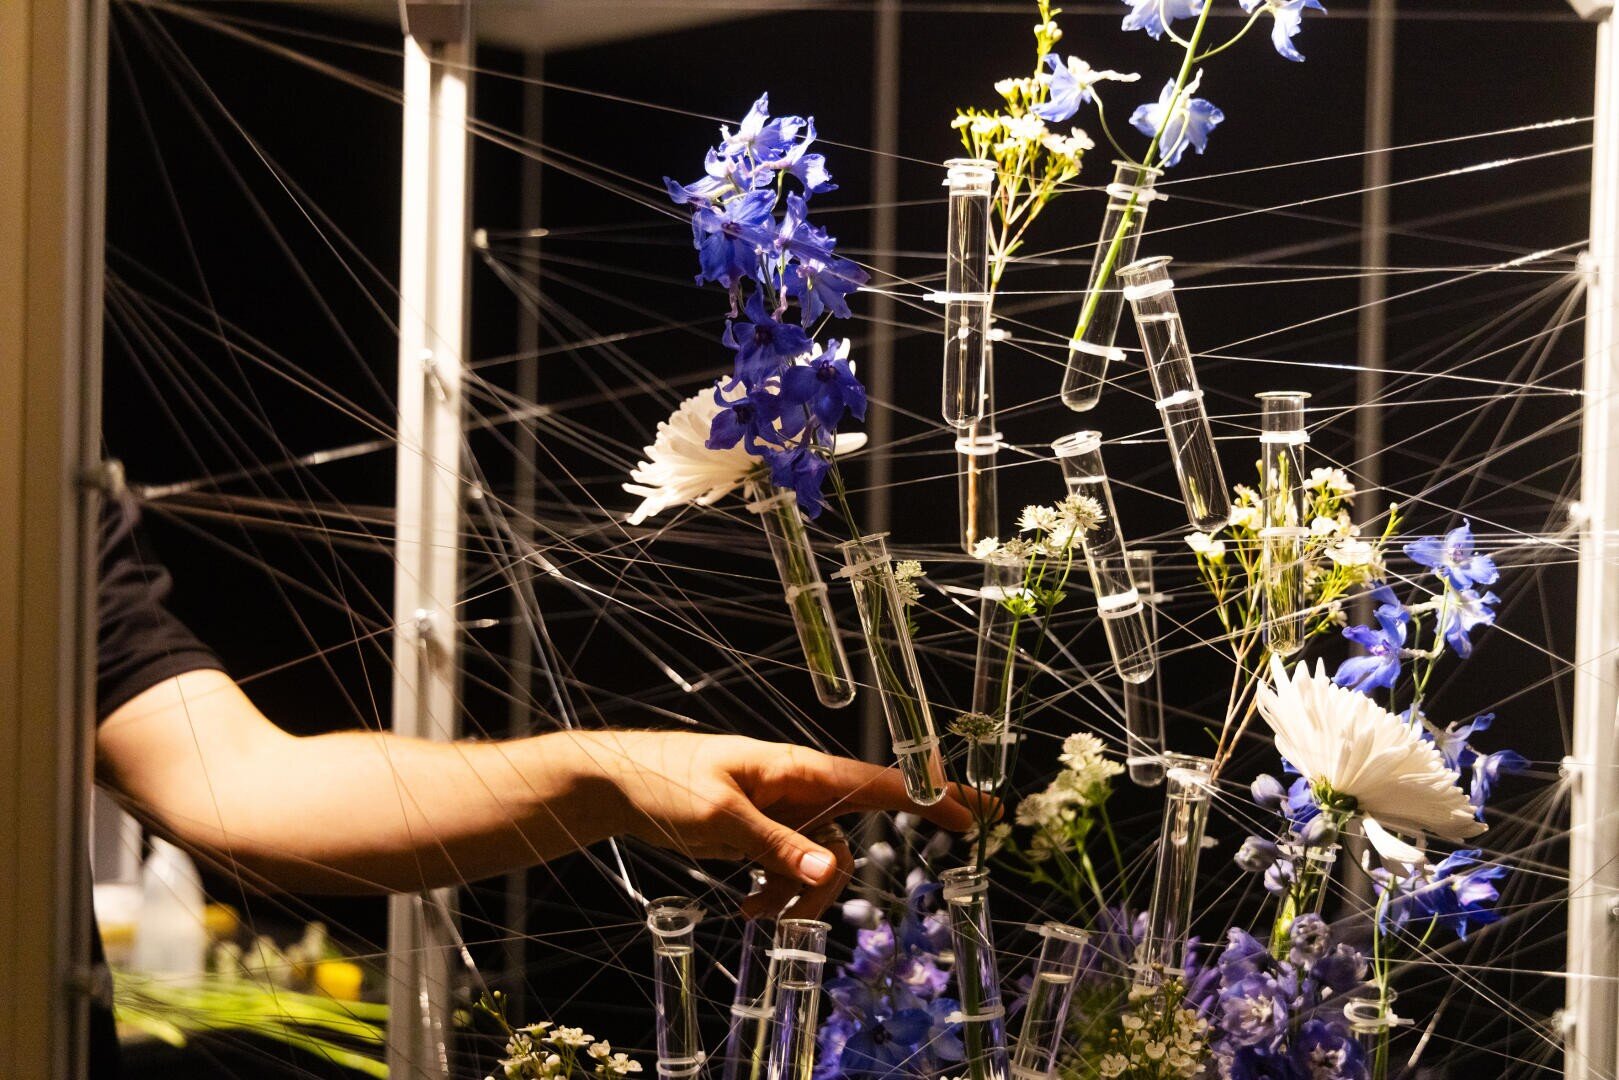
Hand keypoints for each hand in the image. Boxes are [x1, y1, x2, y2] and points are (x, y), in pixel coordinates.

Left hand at [569, 731, 989, 918]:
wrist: (614, 783)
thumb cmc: (665, 783)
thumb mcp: (720, 819)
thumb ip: (778, 846)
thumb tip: (830, 870)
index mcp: (799, 770)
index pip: (883, 782)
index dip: (935, 797)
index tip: (981, 811)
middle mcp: (799, 788)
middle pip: (847, 841)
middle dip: (825, 883)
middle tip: (789, 914)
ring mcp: (782, 811)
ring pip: (819, 865)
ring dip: (792, 897)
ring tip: (747, 913)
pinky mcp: (762, 832)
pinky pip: (791, 870)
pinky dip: (775, 895)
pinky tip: (745, 909)